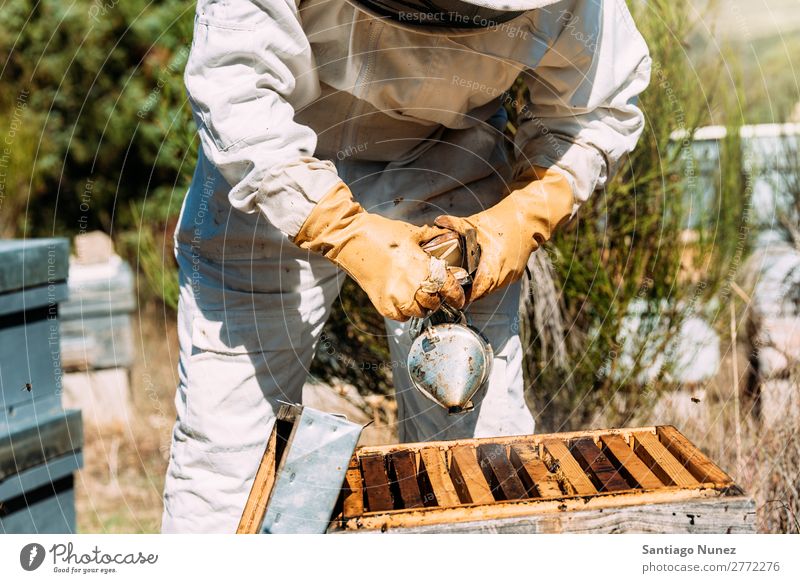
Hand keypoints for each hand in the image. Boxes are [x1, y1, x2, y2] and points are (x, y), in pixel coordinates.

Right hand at [293, 182, 464, 320]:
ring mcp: (396, 297)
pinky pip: (400, 317)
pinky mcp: (382, 304)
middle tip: (434, 293)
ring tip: (417, 296)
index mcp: (423, 266)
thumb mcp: (412, 232)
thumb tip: (449, 237)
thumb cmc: (381, 233)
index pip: (449, 289)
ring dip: (421, 307)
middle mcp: (412, 285)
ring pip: (418, 313)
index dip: (456, 296)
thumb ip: (433, 238)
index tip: (458, 298)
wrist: (351, 239)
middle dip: (436, 299)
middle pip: (434, 304)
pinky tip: (402, 300)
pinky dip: (404, 312)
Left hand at [434, 166, 574, 302]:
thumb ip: (455, 224)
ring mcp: (512, 274)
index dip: (468, 295)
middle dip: (472, 293)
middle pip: (485, 292)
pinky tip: (481, 277)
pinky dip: (490, 283)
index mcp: (494, 262)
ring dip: (481, 289)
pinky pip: (500, 283)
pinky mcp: (516, 273)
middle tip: (458, 292)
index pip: (480, 289)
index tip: (457, 296)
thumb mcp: (476, 222)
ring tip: (467, 286)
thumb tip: (437, 222)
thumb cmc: (503, 220)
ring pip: (493, 289)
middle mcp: (505, 272)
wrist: (527, 219)